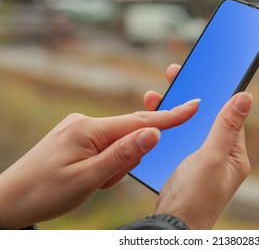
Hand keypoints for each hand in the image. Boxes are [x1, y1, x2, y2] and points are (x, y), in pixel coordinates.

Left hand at [0, 95, 198, 228]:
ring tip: (90, 182)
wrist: (8, 200)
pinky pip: (104, 148)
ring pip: (117, 144)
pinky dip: (104, 164)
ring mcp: (80, 129)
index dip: (169, 116)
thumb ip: (123, 155)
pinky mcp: (77, 137)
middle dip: (126, 159)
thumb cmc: (44, 192)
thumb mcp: (88, 179)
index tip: (193, 105)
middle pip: (128, 135)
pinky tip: (87, 176)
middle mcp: (85, 122)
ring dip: (113, 166)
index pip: (139, 121)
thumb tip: (154, 133)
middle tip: (103, 179)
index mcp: (89, 129)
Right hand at [144, 64, 251, 228]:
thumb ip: (226, 127)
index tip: (207, 70)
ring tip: (158, 94)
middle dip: (192, 96)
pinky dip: (169, 127)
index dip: (218, 93)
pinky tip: (156, 118)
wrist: (171, 226)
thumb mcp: (212, 158)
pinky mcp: (186, 166)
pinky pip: (180, 140)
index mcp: (235, 155)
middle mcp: (222, 157)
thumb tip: (245, 97)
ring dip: (176, 110)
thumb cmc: (195, 197)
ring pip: (191, 128)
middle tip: (175, 74)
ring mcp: (203, 162)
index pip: (230, 116)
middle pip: (208, 119)